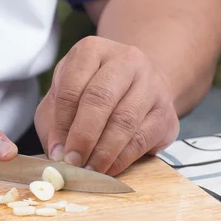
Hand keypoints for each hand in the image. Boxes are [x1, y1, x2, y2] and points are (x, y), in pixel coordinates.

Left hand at [34, 36, 178, 175]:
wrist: (137, 86)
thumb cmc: (89, 92)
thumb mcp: (63, 96)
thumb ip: (53, 122)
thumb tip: (57, 154)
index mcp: (91, 50)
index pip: (72, 86)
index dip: (62, 122)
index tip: (57, 150)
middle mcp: (125, 60)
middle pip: (100, 99)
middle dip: (83, 136)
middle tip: (72, 162)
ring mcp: (151, 83)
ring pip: (124, 121)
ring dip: (102, 152)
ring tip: (88, 170)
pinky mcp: (166, 111)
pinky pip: (142, 139)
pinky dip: (121, 159)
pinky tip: (107, 169)